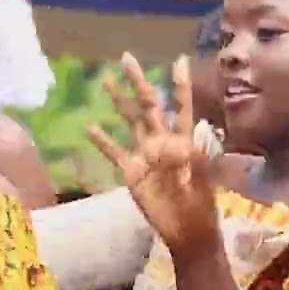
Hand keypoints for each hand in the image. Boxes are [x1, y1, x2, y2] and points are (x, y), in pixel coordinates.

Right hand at [88, 53, 219, 255]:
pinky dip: (102, 141)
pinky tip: (89, 127)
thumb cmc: (199, 206)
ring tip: (105, 79)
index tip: (180, 60)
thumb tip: (173, 145)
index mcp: (184, 140)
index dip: (180, 85)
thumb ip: (187, 162)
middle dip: (139, 81)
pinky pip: (115, 152)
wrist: (186, 232)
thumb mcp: (198, 182)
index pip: (182, 107)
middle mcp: (163, 141)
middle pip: (150, 105)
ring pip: (130, 121)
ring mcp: (145, 155)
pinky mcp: (132, 172)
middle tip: (127, 57)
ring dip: (119, 101)